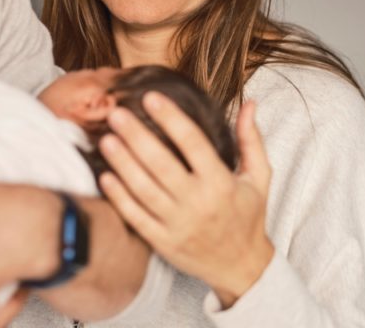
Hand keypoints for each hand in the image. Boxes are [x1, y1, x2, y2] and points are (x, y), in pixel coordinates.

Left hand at [98, 95, 274, 308]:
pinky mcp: (162, 242)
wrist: (241, 267)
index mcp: (221, 182)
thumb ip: (251, 140)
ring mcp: (178, 224)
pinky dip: (119, 197)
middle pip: (161, 164)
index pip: (193, 143)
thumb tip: (250, 103)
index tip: (151, 97)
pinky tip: (105, 177)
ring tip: (106, 139)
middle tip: (116, 113)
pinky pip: (136, 217)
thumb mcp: (259, 178)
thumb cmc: (248, 216)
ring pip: (144, 190)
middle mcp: (198, 203)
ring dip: (122, 163)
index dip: (171, 118)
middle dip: (136, 136)